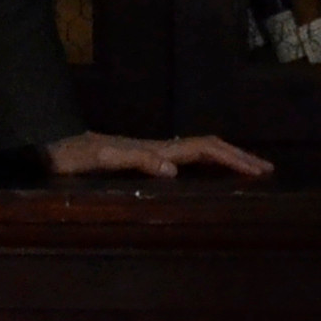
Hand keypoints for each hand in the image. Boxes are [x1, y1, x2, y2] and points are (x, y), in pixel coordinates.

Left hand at [39, 130, 274, 180]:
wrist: (53, 148)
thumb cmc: (75, 157)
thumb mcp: (104, 159)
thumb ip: (138, 161)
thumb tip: (174, 170)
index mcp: (155, 148)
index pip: (203, 150)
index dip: (232, 159)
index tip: (258, 171)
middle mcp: (158, 147)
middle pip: (208, 147)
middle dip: (238, 157)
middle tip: (267, 170)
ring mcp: (151, 151)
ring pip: (199, 151)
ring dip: (226, 158)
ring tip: (248, 169)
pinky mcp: (142, 157)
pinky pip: (185, 159)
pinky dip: (206, 164)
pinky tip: (208, 174)